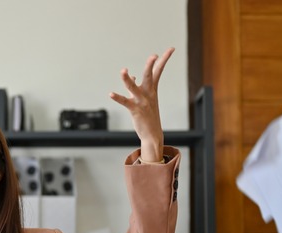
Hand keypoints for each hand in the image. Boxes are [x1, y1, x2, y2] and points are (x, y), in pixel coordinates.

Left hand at [109, 47, 173, 162]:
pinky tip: (111, 94)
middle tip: (153, 56)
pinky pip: (125, 102)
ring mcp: (142, 102)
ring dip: (128, 80)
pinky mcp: (135, 110)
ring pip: (133, 88)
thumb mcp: (145, 98)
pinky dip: (118, 97)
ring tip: (123, 70)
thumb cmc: (148, 115)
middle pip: (149, 76)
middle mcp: (148, 94)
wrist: (152, 134)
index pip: (159, 71)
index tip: (171, 49)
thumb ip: (137, 86)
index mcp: (152, 89)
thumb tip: (133, 76)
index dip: (164, 59)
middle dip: (151, 65)